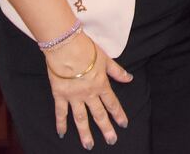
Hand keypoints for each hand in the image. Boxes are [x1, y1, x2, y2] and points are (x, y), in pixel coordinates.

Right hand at [45, 32, 131, 148]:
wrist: (66, 46)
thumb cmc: (87, 49)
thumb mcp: (106, 58)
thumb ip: (117, 71)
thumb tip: (129, 78)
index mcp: (101, 84)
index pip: (112, 103)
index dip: (118, 114)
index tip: (123, 124)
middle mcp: (88, 93)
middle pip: (98, 114)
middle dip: (106, 128)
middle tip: (111, 141)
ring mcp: (74, 96)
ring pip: (81, 118)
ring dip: (85, 132)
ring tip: (89, 145)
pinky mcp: (60, 95)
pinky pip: (61, 112)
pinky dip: (61, 123)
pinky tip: (62, 133)